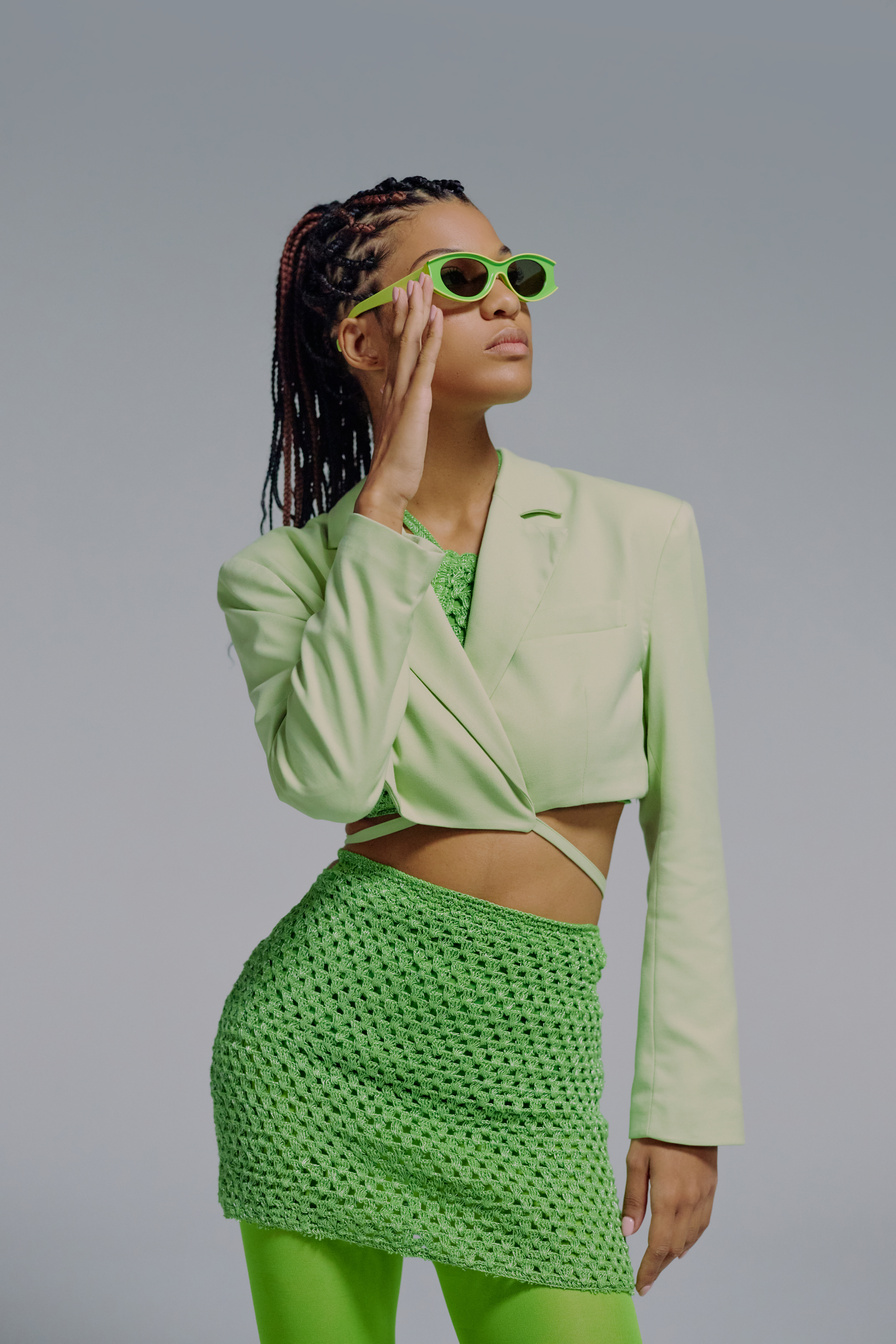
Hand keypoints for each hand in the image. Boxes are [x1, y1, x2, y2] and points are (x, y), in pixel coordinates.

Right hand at [355, 272, 442, 524]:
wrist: (388, 484)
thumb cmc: (397, 466)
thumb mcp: (402, 434)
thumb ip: (405, 417)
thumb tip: (408, 411)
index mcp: (392, 392)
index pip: (398, 349)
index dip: (401, 321)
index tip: (404, 297)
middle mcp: (395, 386)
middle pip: (402, 338)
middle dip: (408, 306)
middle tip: (414, 279)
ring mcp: (404, 392)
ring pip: (412, 342)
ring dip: (418, 311)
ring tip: (422, 284)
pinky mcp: (415, 401)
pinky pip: (426, 362)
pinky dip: (431, 337)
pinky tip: (436, 317)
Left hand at [621, 1138, 717, 1295]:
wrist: (690, 1110)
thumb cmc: (656, 1131)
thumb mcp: (636, 1161)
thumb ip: (633, 1199)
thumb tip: (626, 1232)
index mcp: (667, 1198)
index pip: (658, 1247)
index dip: (649, 1270)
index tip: (640, 1287)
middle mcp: (689, 1203)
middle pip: (674, 1248)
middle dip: (659, 1265)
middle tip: (644, 1275)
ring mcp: (703, 1197)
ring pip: (690, 1239)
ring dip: (674, 1254)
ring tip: (658, 1262)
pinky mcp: (711, 1190)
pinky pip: (702, 1225)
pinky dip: (690, 1239)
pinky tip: (681, 1242)